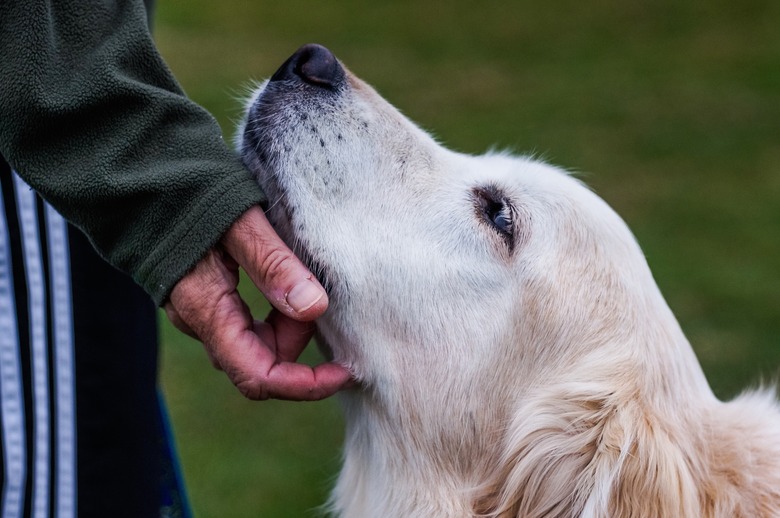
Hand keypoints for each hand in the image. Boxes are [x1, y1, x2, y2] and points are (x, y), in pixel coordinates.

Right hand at [164, 206, 350, 399]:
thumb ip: (274, 265)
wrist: (143, 175)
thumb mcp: (242, 221)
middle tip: (320, 293)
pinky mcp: (205, 299)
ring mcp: (199, 312)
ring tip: (304, 277)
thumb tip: (314, 309)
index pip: (258, 375)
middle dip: (299, 340)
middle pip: (259, 361)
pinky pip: (245, 324)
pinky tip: (287, 281)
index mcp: (206, 309)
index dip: (305, 384)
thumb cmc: (191, 191)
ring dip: (288, 325)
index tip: (345, 371)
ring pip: (254, 343)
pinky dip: (274, 314)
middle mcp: (198, 321)